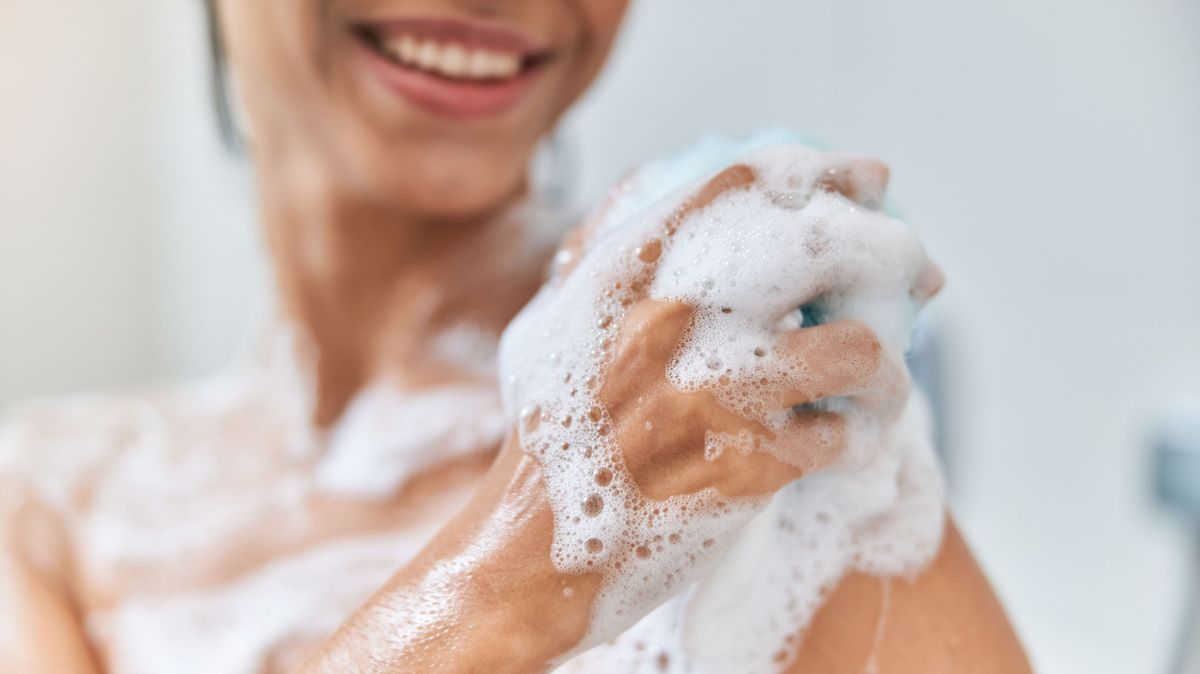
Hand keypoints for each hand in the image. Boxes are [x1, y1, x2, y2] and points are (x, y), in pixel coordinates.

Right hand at [498, 157, 939, 648]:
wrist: (526, 553)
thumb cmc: (544, 438)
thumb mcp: (552, 324)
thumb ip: (603, 256)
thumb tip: (651, 191)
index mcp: (626, 271)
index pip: (749, 183)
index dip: (829, 172)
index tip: (872, 179)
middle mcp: (675, 319)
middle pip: (828, 245)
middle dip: (893, 253)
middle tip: (916, 277)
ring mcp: (713, 395)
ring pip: (858, 348)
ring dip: (885, 366)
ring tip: (875, 383)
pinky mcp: (745, 471)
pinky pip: (841, 437)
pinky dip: (851, 439)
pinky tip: (835, 444)